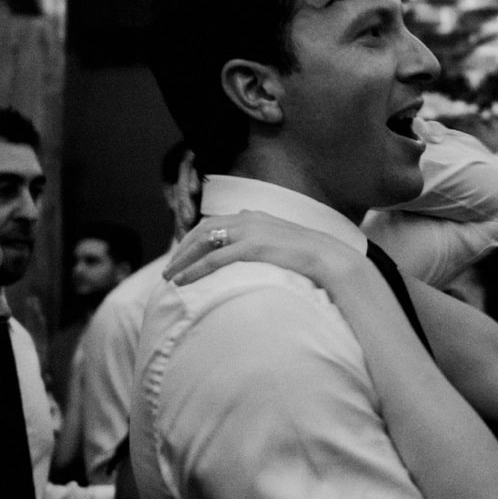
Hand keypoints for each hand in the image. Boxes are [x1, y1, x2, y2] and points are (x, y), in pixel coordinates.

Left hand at [165, 211, 369, 288]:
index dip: (192, 239)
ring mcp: (250, 231)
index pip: (212, 223)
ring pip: (203, 242)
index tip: (181, 256)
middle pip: (202, 229)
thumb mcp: (280, 245)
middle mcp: (248, 218)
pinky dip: (195, 270)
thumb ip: (262, 245)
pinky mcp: (253, 247)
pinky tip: (183, 282)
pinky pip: (214, 258)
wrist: (329, 258)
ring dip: (182, 260)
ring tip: (170, 277)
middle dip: (181, 249)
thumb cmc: (309, 257)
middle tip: (168, 269)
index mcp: (254, 216)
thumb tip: (248, 259)